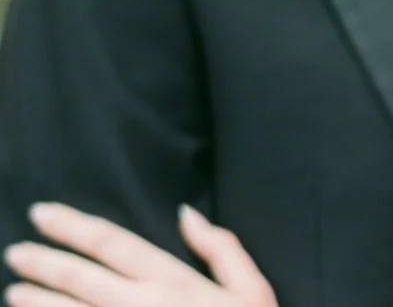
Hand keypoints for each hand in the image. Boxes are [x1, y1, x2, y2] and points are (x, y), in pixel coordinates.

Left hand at [4, 203, 276, 306]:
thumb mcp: (252, 288)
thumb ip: (222, 247)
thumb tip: (187, 212)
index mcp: (172, 281)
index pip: (112, 242)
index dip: (73, 226)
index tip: (43, 213)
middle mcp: (138, 306)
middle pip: (79, 278)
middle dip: (43, 263)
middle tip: (15, 253)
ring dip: (35, 303)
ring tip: (13, 293)